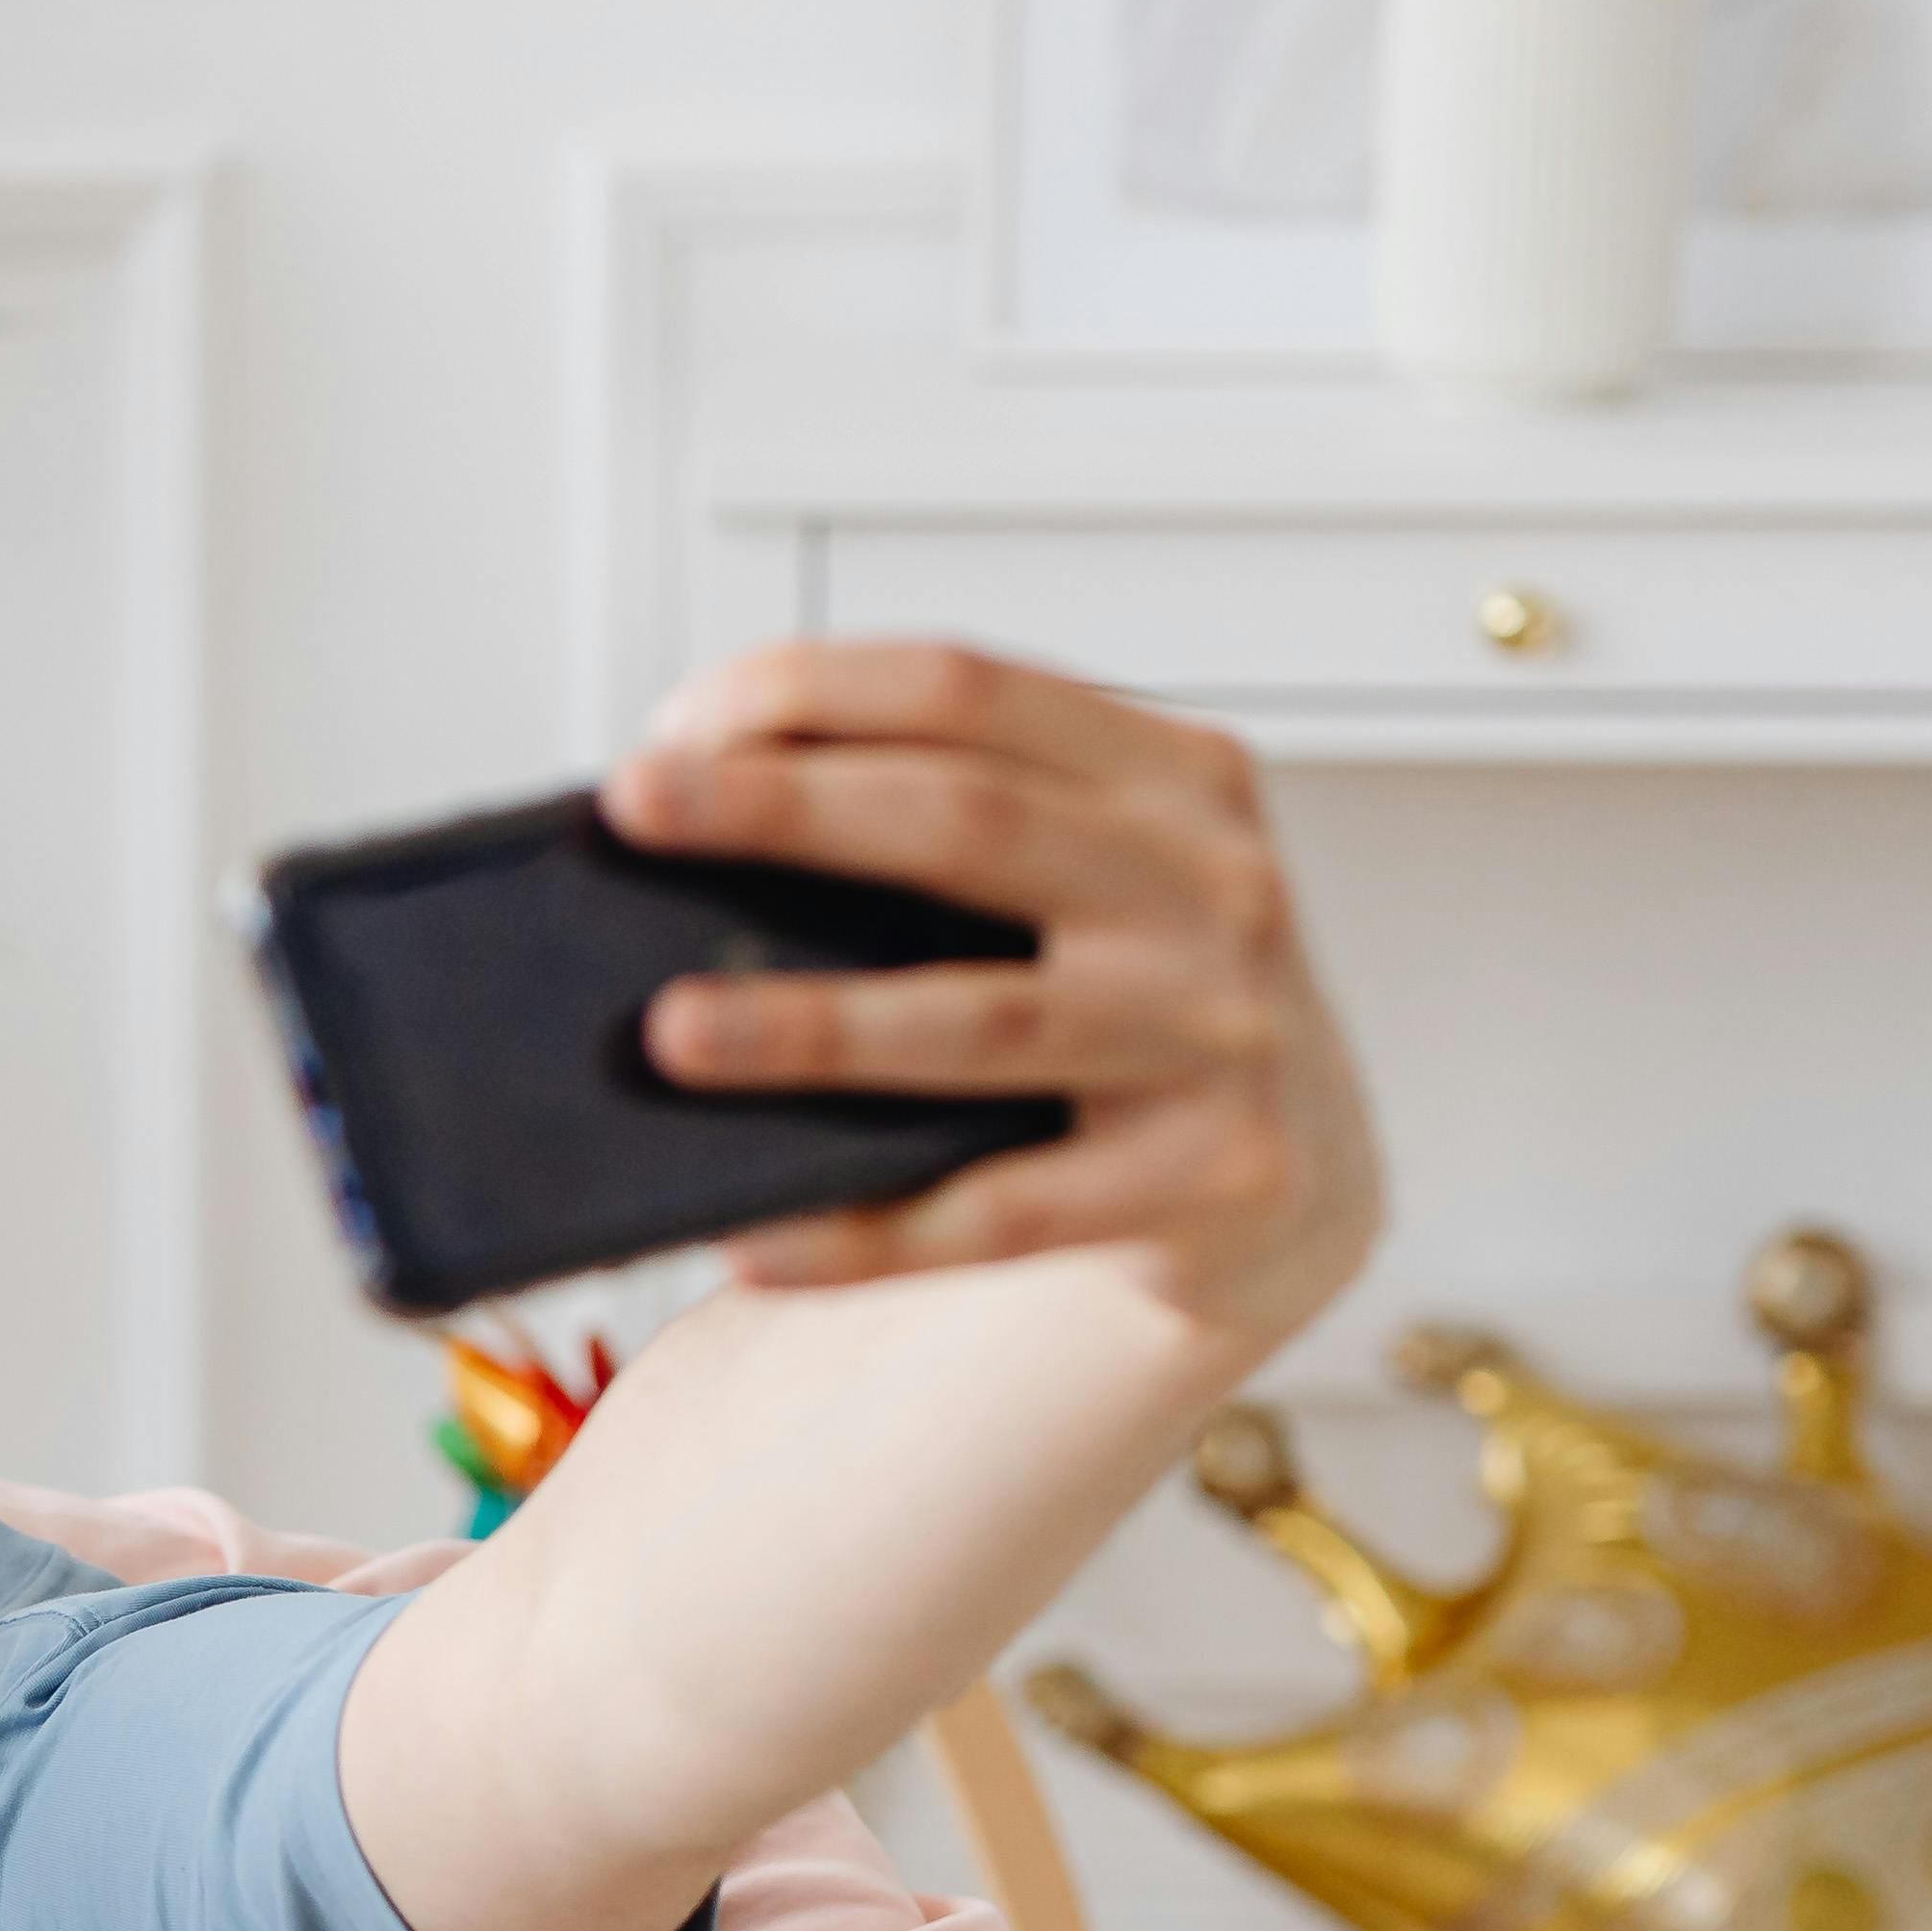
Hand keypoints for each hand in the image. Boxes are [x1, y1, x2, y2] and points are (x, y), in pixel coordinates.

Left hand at [606, 640, 1383, 1332]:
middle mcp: (1214, 887)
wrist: (1295, 1179)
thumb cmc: (1131, 1001)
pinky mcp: (1215, 1179)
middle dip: (785, 809)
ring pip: (980, 1020)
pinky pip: (1002, 1212)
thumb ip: (951, 838)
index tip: (668, 732)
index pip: (965, 691)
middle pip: (966, 824)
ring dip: (812, 1027)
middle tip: (637, 808)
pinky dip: (865, 1234)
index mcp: (1171, 775)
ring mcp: (1223, 1035)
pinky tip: (754, 1239)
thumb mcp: (1085, 878)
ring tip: (671, 1032)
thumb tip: (696, 856)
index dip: (808, 694)